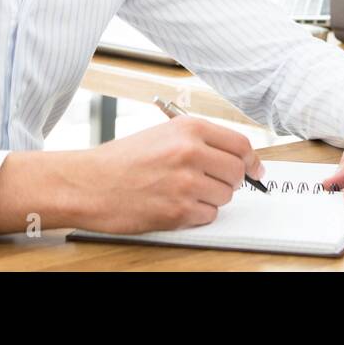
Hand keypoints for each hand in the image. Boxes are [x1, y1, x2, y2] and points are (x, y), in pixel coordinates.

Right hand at [77, 116, 263, 233]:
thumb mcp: (163, 134)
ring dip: (210, 198)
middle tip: (212, 183)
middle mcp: (191, 152)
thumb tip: (238, 158)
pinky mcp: (178, 211)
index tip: (254, 170)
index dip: (251, 160)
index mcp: (189, 128)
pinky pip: (208, 216)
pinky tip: (174, 204)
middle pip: (237, 173)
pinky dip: (197, 214)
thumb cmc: (122, 160)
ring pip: (224, 196)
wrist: (89, 183)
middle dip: (230, 182)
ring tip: (182, 192)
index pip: (240, 144)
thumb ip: (201, 142)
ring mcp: (186, 183)